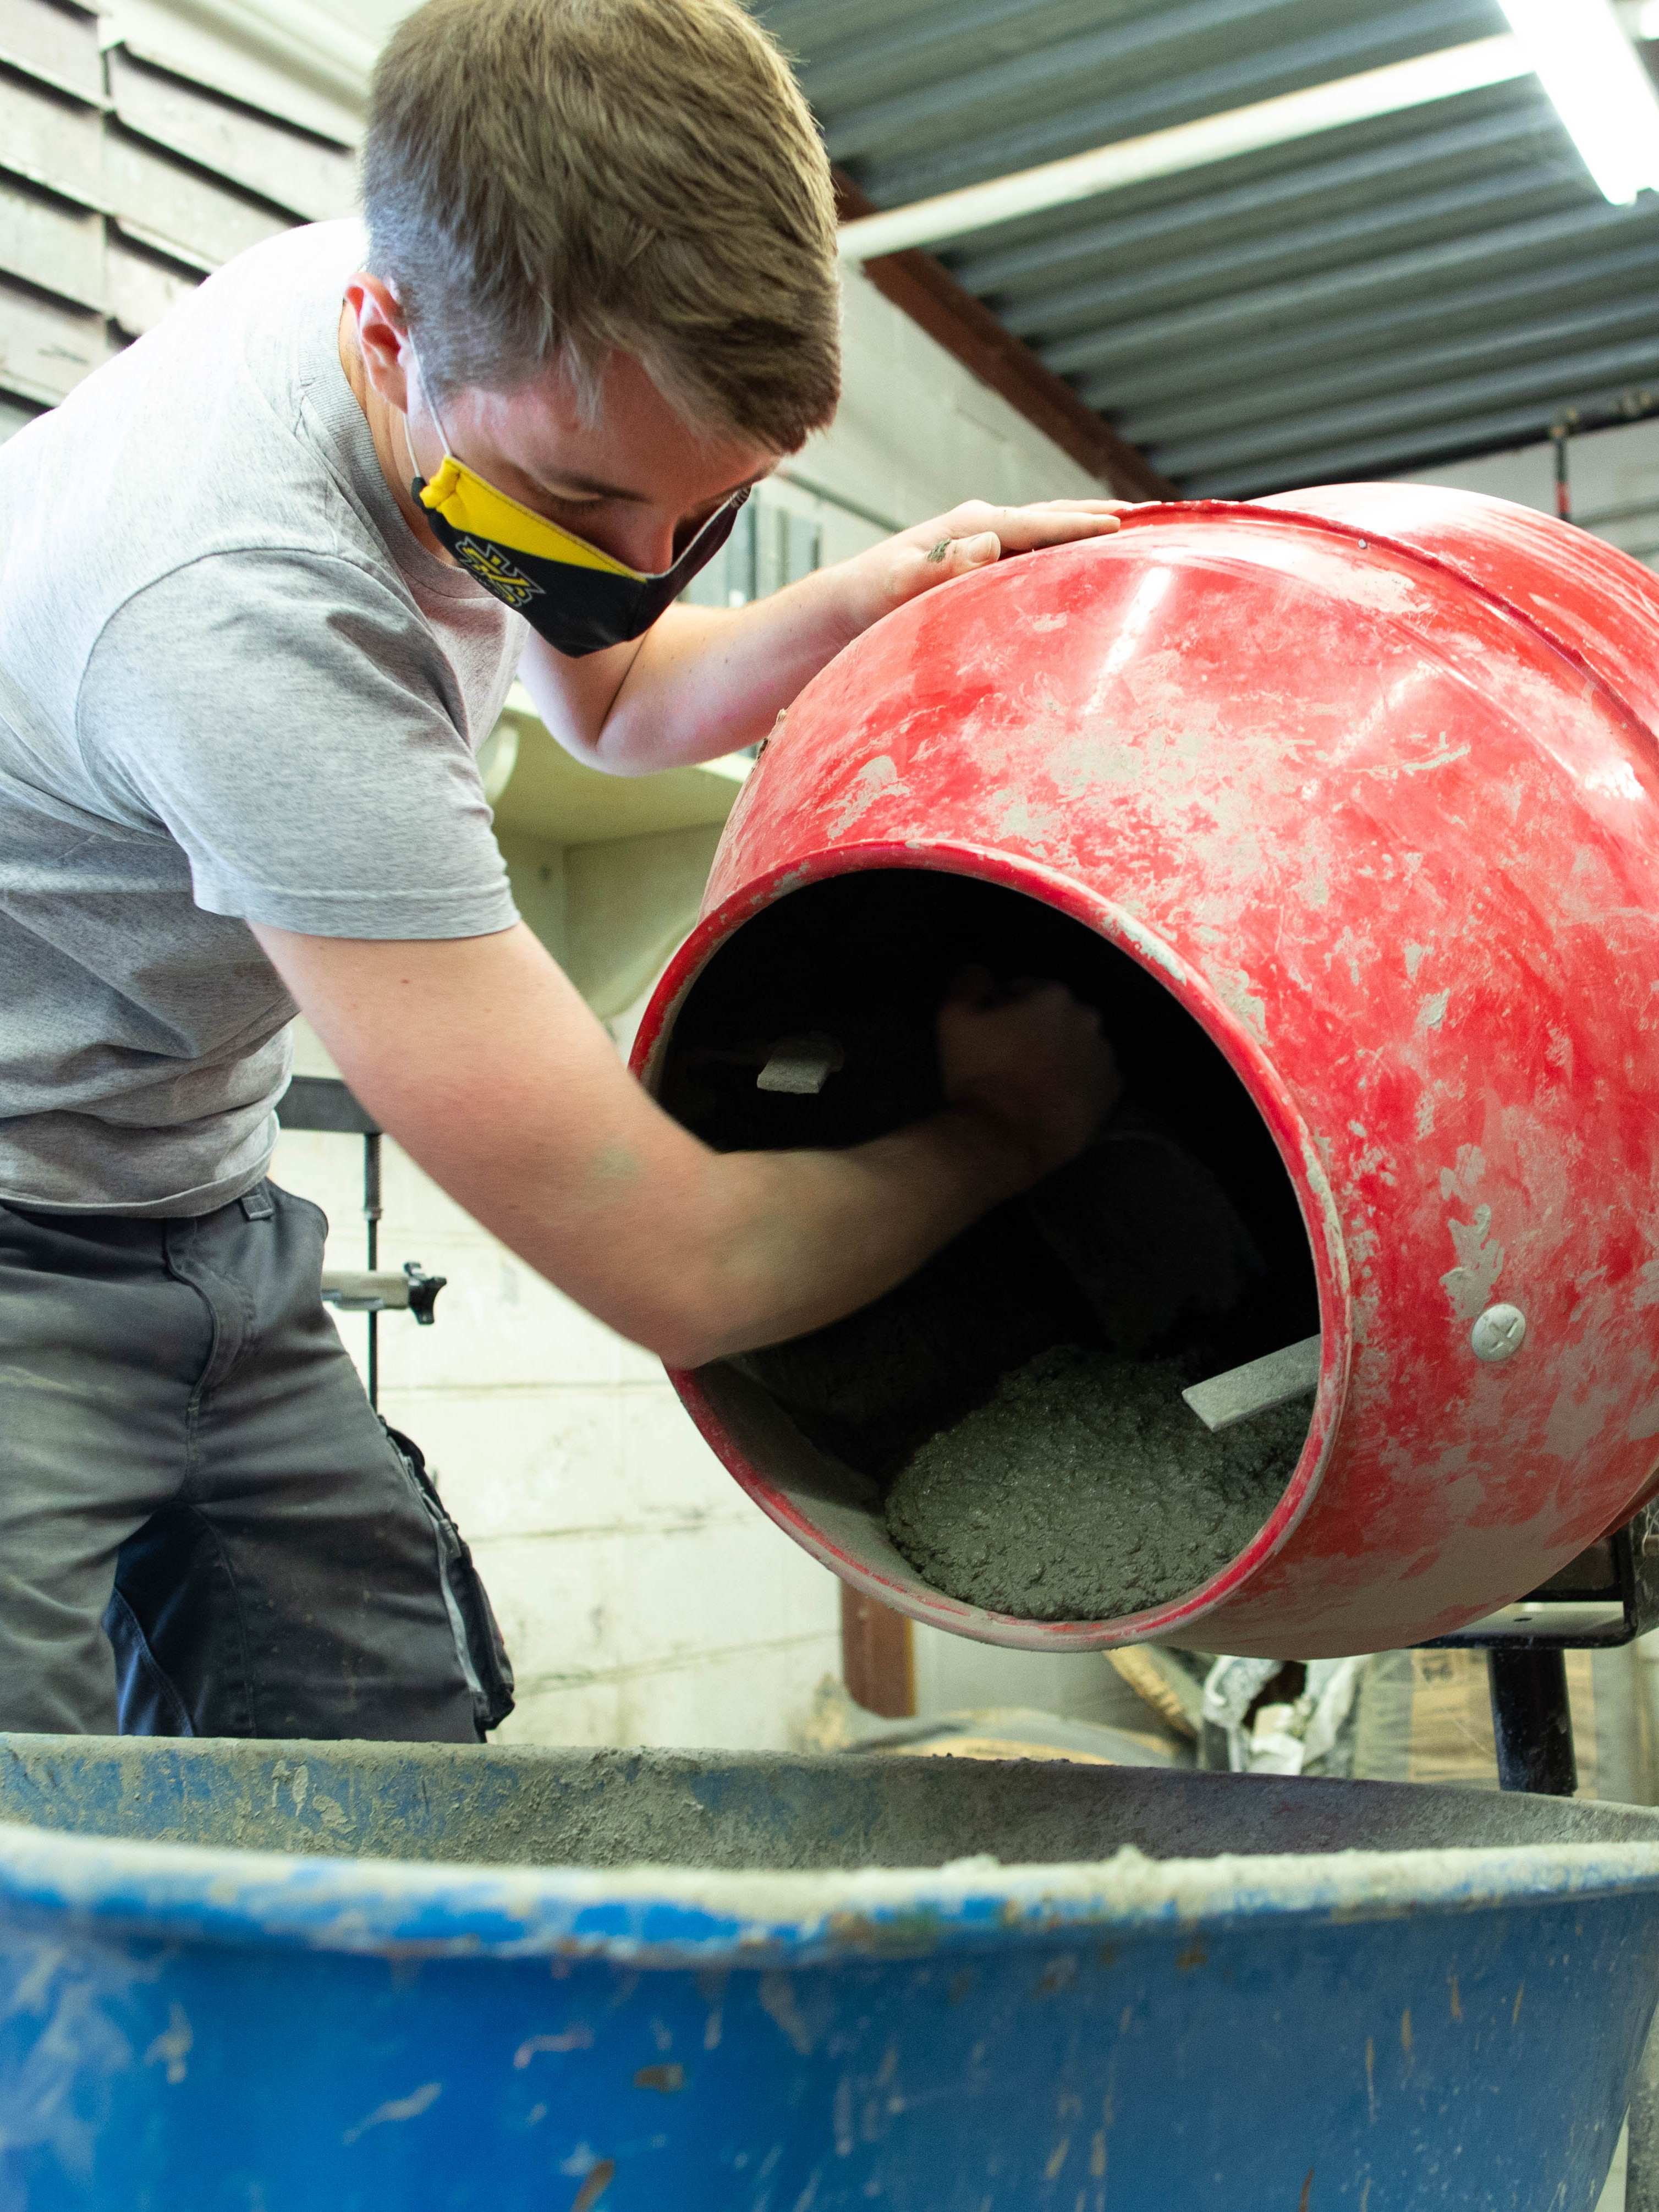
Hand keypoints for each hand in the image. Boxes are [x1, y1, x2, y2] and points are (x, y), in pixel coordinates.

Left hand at [832, 497, 1134, 638]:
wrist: (845, 605)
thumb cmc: (868, 598)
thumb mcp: (897, 585)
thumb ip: (938, 565)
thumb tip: (987, 542)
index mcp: (971, 525)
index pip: (1037, 524)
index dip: (1080, 526)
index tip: (1123, 529)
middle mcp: (983, 525)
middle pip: (1054, 515)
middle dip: (1100, 515)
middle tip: (1154, 516)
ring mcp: (985, 539)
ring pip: (1049, 528)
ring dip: (1090, 526)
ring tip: (1137, 530)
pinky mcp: (984, 559)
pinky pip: (1037, 550)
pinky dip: (1068, 547)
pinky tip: (1090, 561)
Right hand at [937, 965, 1121, 1186]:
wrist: (1006, 1139)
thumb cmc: (979, 1075)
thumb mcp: (954, 1019)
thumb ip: (969, 982)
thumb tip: (981, 971)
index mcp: (1053, 995)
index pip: (1024, 990)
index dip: (1003, 1010)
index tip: (990, 1035)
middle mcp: (1088, 1019)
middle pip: (1055, 1016)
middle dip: (1036, 1029)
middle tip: (1010, 1059)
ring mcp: (1104, 1057)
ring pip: (1076, 1045)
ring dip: (1059, 1054)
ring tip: (1032, 1081)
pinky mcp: (1112, 1091)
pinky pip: (1092, 1076)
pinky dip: (1078, 1081)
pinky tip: (1054, 1098)